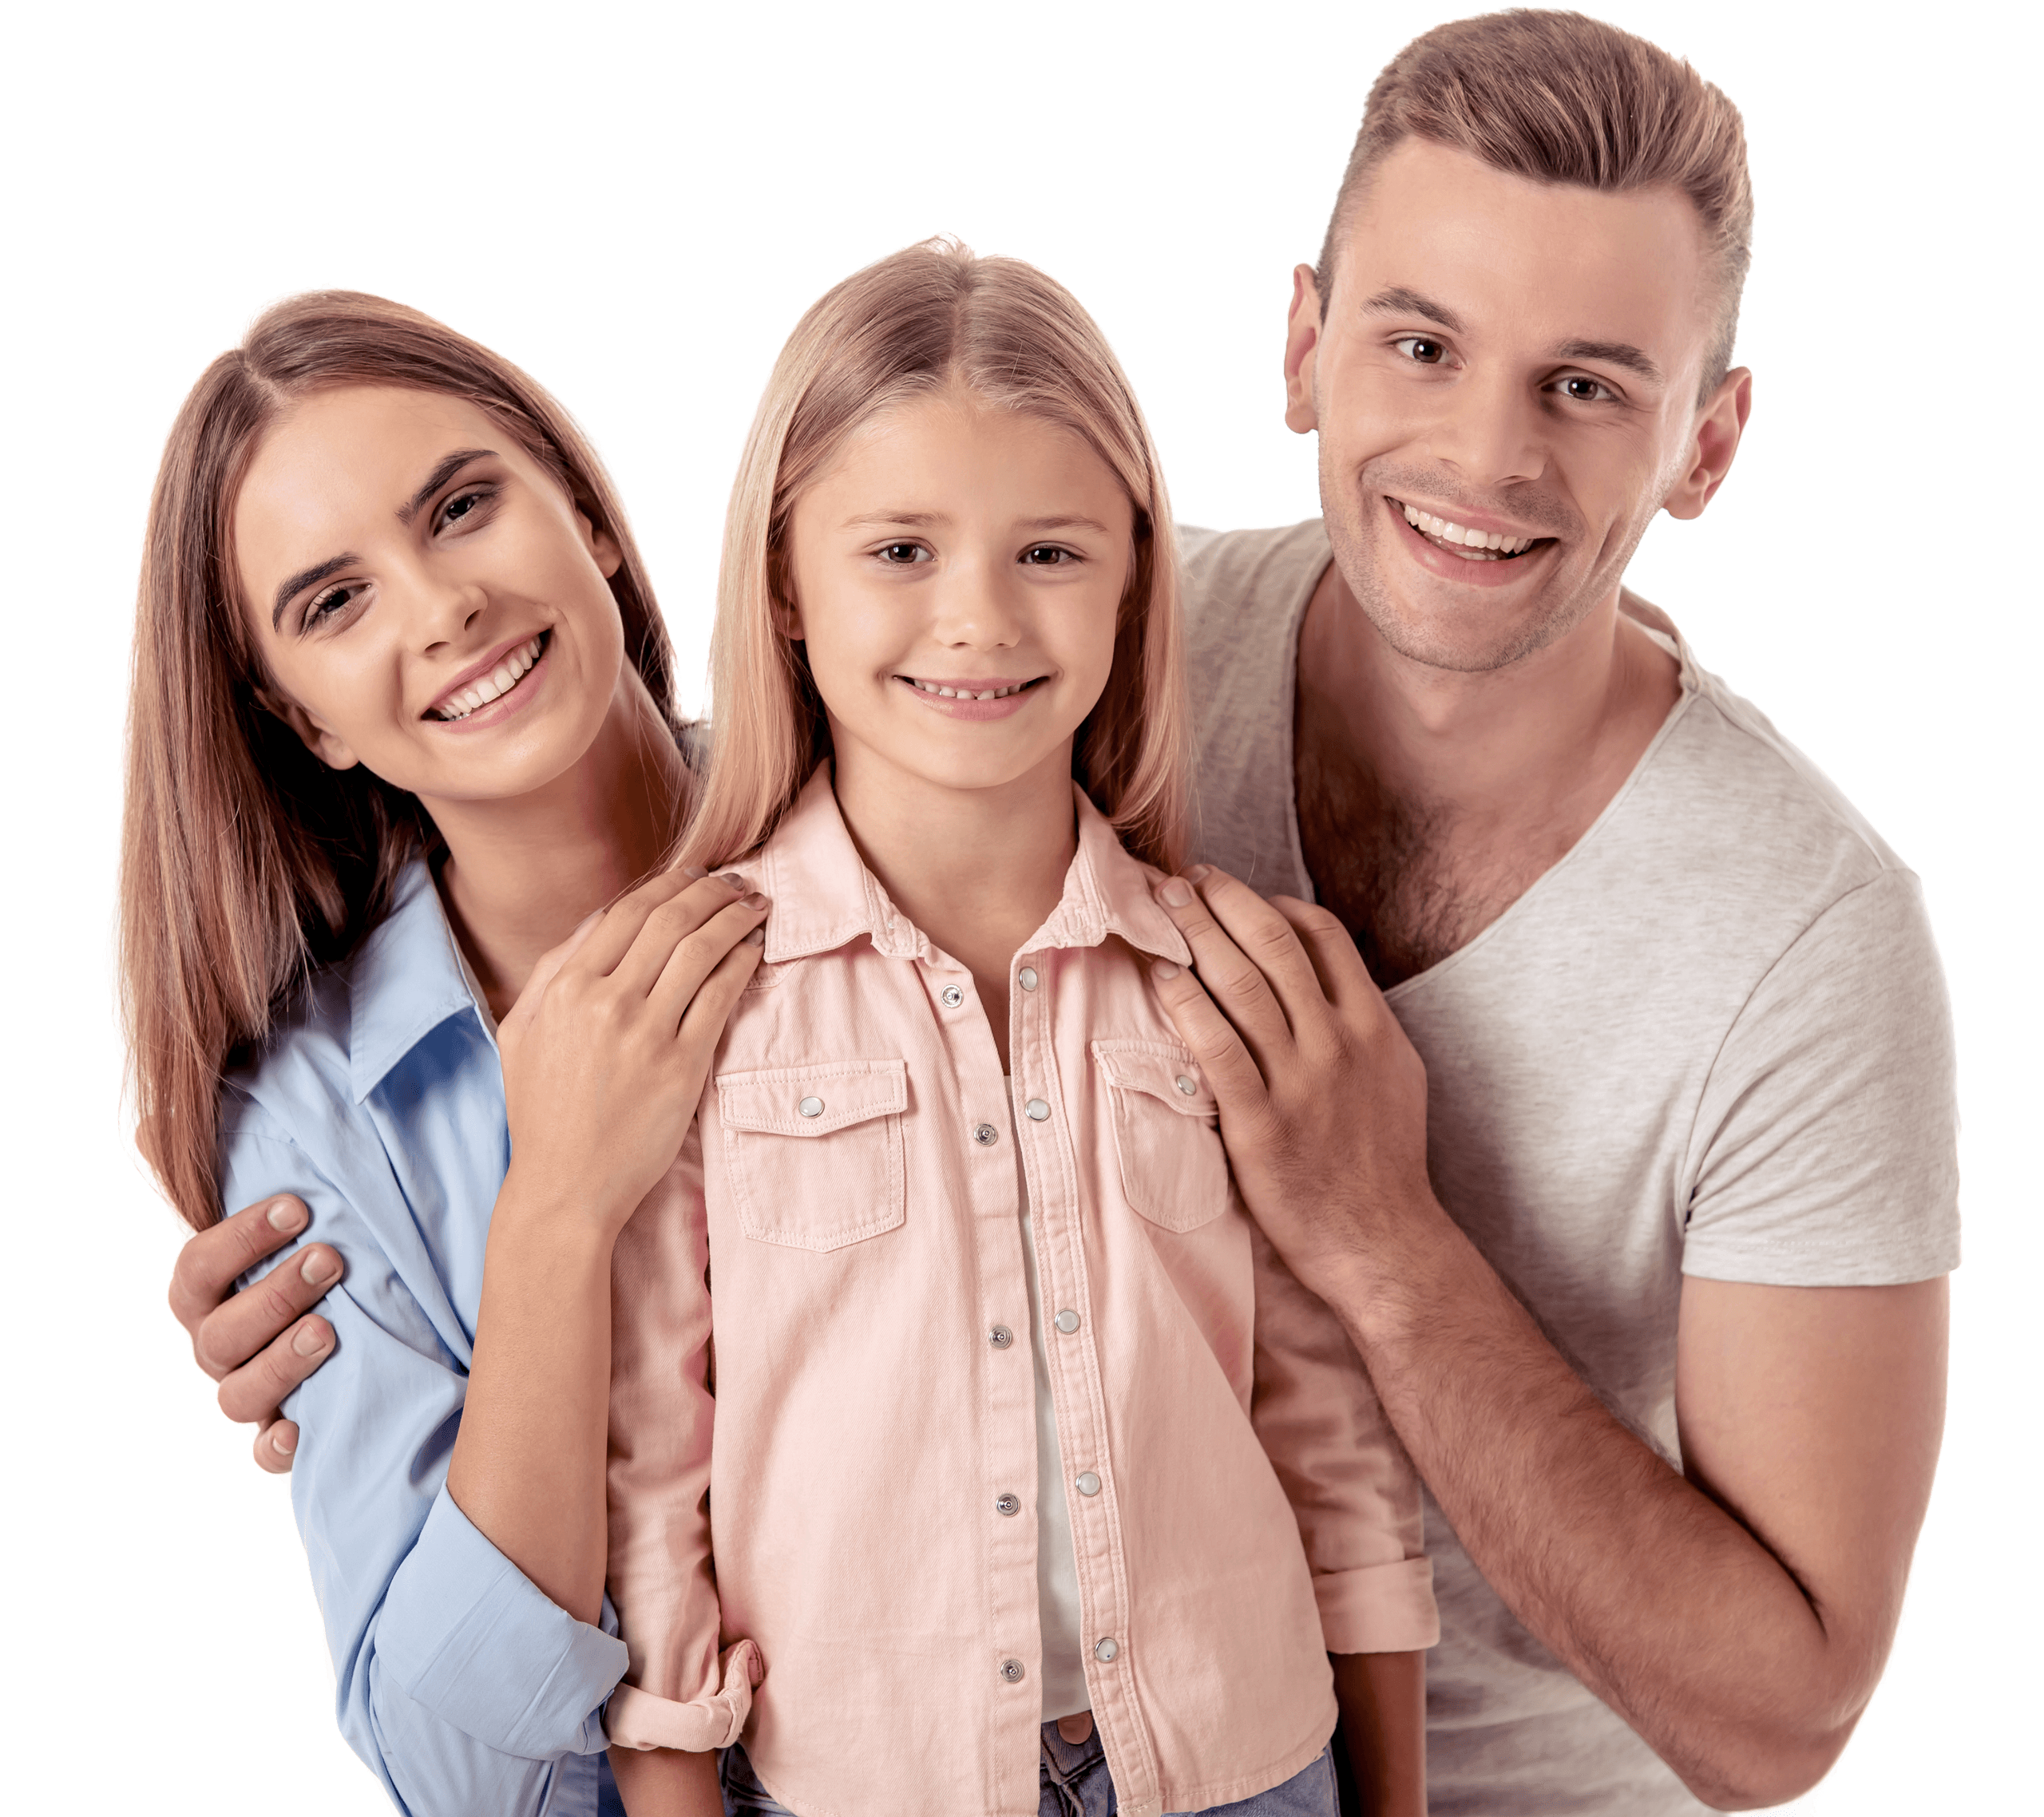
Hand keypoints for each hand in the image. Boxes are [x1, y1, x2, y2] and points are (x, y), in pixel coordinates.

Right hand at [166, 1194, 342, 1474]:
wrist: (365, 1315)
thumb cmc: (328, 1249)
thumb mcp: (308, 1211)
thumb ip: (285, 1170)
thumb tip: (226, 1094)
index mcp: (210, 1292)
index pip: (198, 1266)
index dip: (240, 1237)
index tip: (300, 1205)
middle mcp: (220, 1344)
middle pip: (220, 1333)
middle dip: (274, 1293)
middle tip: (331, 1259)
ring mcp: (247, 1391)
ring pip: (238, 1393)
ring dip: (282, 1360)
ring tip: (330, 1329)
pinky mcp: (282, 1433)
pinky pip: (265, 1456)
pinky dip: (280, 1445)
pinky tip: (303, 1427)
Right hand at [497, 868, 765, 1232]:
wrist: (565, 1187)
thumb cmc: (542, 1112)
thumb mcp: (522, 1033)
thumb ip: (551, 970)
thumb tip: (596, 919)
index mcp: (564, 988)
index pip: (626, 912)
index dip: (668, 884)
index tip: (695, 875)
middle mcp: (605, 1002)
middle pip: (669, 920)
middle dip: (710, 890)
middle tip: (737, 881)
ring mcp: (646, 1033)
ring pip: (701, 949)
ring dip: (734, 917)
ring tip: (756, 905)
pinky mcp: (682, 1065)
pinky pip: (721, 994)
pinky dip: (742, 961)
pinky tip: (755, 947)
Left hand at [1145, 864, 1436, 1297]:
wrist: (1382, 1241)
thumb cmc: (1382, 1162)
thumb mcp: (1394, 1075)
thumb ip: (1361, 1020)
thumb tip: (1322, 975)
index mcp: (1371, 1025)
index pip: (1322, 936)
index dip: (1271, 903)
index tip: (1233, 890)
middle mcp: (1336, 1043)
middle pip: (1273, 947)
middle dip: (1223, 902)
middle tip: (1183, 878)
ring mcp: (1299, 1083)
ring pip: (1242, 987)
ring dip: (1197, 937)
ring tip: (1162, 906)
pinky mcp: (1261, 1126)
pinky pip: (1217, 1050)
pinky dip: (1187, 1006)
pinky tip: (1160, 978)